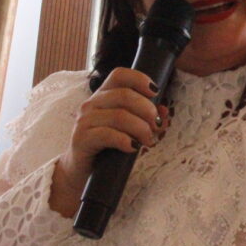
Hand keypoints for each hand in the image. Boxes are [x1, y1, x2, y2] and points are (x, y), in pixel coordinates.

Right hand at [49, 68, 168, 217]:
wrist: (82, 171)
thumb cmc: (109, 146)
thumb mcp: (131, 128)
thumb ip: (147, 117)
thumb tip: (164, 111)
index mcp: (104, 95)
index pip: (120, 75)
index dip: (140, 79)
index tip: (156, 92)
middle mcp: (92, 103)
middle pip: (125, 95)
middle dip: (147, 110)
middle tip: (156, 125)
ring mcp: (85, 120)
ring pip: (119, 115)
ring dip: (140, 128)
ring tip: (148, 141)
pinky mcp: (81, 138)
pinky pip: (107, 134)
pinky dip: (125, 140)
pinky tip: (133, 147)